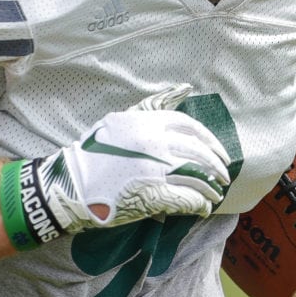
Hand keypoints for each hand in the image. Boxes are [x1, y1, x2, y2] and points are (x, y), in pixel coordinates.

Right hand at [0, 84, 230, 249]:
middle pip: (199, 153)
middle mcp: (155, 143)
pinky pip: (188, 199)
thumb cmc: (95, 151)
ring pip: (198, 177)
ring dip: (210, 188)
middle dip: (216, 166)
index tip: (219, 154)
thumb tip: (185, 88)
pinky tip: (202, 208)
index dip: (210, 142)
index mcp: (149, 123)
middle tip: (223, 177)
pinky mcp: (154, 195)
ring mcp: (156, 170)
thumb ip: (155, 104)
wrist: (72, 183)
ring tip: (214, 195)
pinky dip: (200, 204)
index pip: (192, 129)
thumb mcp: (122, 119)